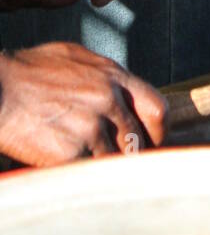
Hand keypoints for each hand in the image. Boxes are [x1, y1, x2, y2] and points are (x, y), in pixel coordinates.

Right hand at [0, 44, 165, 166]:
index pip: (156, 108)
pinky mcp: (72, 152)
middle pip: (137, 140)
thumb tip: (122, 93)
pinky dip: (81, 176)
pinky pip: (89, 173)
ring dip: (101, 167)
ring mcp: (91, 126)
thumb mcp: (74, 58)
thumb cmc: (28, 73)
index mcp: (113, 76)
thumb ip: (104, 76)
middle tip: (118, 164)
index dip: (157, 131)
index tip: (149, 142)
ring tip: (84, 165)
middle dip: (130, 155)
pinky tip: (66, 170)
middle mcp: (108, 100)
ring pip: (114, 161)